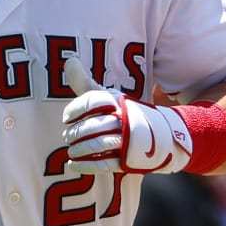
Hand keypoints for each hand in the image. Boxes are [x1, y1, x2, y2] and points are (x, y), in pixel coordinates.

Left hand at [60, 58, 192, 174]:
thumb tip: (69, 60)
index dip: (76, 109)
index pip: (93, 101)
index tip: (66, 117)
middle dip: (75, 133)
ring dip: (79, 149)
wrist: (158, 136)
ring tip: (71, 150)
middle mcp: (123, 119)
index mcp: (117, 102)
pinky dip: (85, 165)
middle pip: (92, 126)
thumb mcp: (107, 96)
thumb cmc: (123, 113)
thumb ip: (85, 83)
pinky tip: (73, 164)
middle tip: (67, 136)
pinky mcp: (126, 159)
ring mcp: (127, 140)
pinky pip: (103, 164)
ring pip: (97, 145)